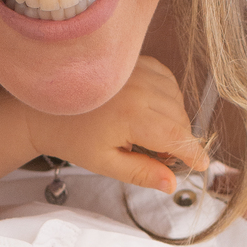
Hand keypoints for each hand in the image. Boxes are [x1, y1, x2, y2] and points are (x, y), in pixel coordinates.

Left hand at [21, 57, 208, 192]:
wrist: (45, 109)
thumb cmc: (73, 138)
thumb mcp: (106, 163)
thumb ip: (141, 173)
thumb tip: (172, 184)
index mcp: (131, 116)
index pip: (177, 137)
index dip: (193, 153)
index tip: (201, 166)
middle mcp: (139, 89)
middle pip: (180, 120)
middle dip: (177, 141)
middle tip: (156, 156)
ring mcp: (138, 72)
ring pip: (177, 100)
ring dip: (173, 120)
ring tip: (147, 135)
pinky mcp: (137, 62)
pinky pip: (168, 81)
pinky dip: (167, 98)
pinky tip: (150, 111)